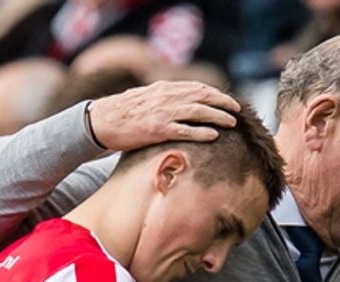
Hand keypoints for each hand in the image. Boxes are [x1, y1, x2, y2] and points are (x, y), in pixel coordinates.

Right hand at [87, 81, 241, 150]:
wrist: (101, 121)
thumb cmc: (122, 112)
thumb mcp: (145, 97)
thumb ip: (163, 97)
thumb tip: (179, 101)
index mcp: (164, 88)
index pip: (196, 87)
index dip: (215, 93)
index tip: (228, 100)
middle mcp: (166, 97)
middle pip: (202, 96)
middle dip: (223, 102)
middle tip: (237, 110)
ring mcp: (163, 113)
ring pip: (198, 112)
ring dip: (218, 116)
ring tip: (231, 123)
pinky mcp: (158, 130)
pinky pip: (185, 130)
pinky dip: (201, 132)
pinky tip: (214, 136)